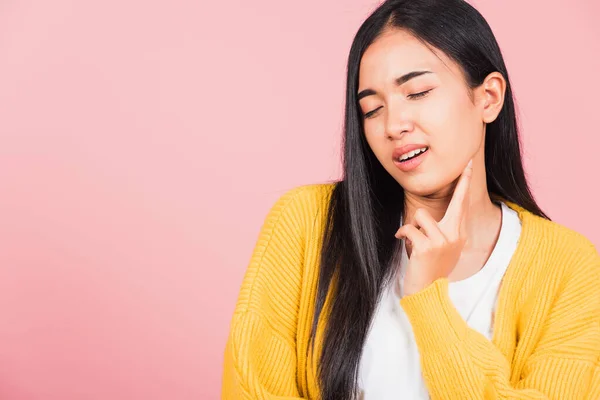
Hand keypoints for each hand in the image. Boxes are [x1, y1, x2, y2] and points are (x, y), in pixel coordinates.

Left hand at [394, 159, 472, 295]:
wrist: (426, 291)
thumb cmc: (431, 267)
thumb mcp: (443, 248)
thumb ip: (444, 230)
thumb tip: (432, 214)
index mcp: (459, 235)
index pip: (463, 206)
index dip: (465, 184)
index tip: (468, 165)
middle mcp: (455, 236)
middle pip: (456, 202)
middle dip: (461, 183)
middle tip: (466, 163)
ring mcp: (442, 241)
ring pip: (422, 215)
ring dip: (413, 225)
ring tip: (414, 239)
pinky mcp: (427, 247)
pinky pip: (409, 228)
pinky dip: (402, 234)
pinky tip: (402, 242)